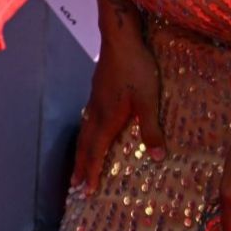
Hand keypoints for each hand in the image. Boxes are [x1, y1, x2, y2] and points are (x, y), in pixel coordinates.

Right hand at [70, 19, 165, 192]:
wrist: (120, 39)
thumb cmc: (136, 69)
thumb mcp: (148, 100)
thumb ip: (151, 129)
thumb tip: (156, 158)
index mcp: (108, 117)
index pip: (96, 150)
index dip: (91, 171)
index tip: (86, 191)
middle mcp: (97, 111)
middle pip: (84, 144)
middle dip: (80, 166)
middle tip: (74, 186)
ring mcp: (95, 99)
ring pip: (84, 131)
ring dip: (81, 151)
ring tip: (79, 164)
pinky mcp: (98, 90)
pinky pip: (87, 119)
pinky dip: (86, 134)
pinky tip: (91, 130)